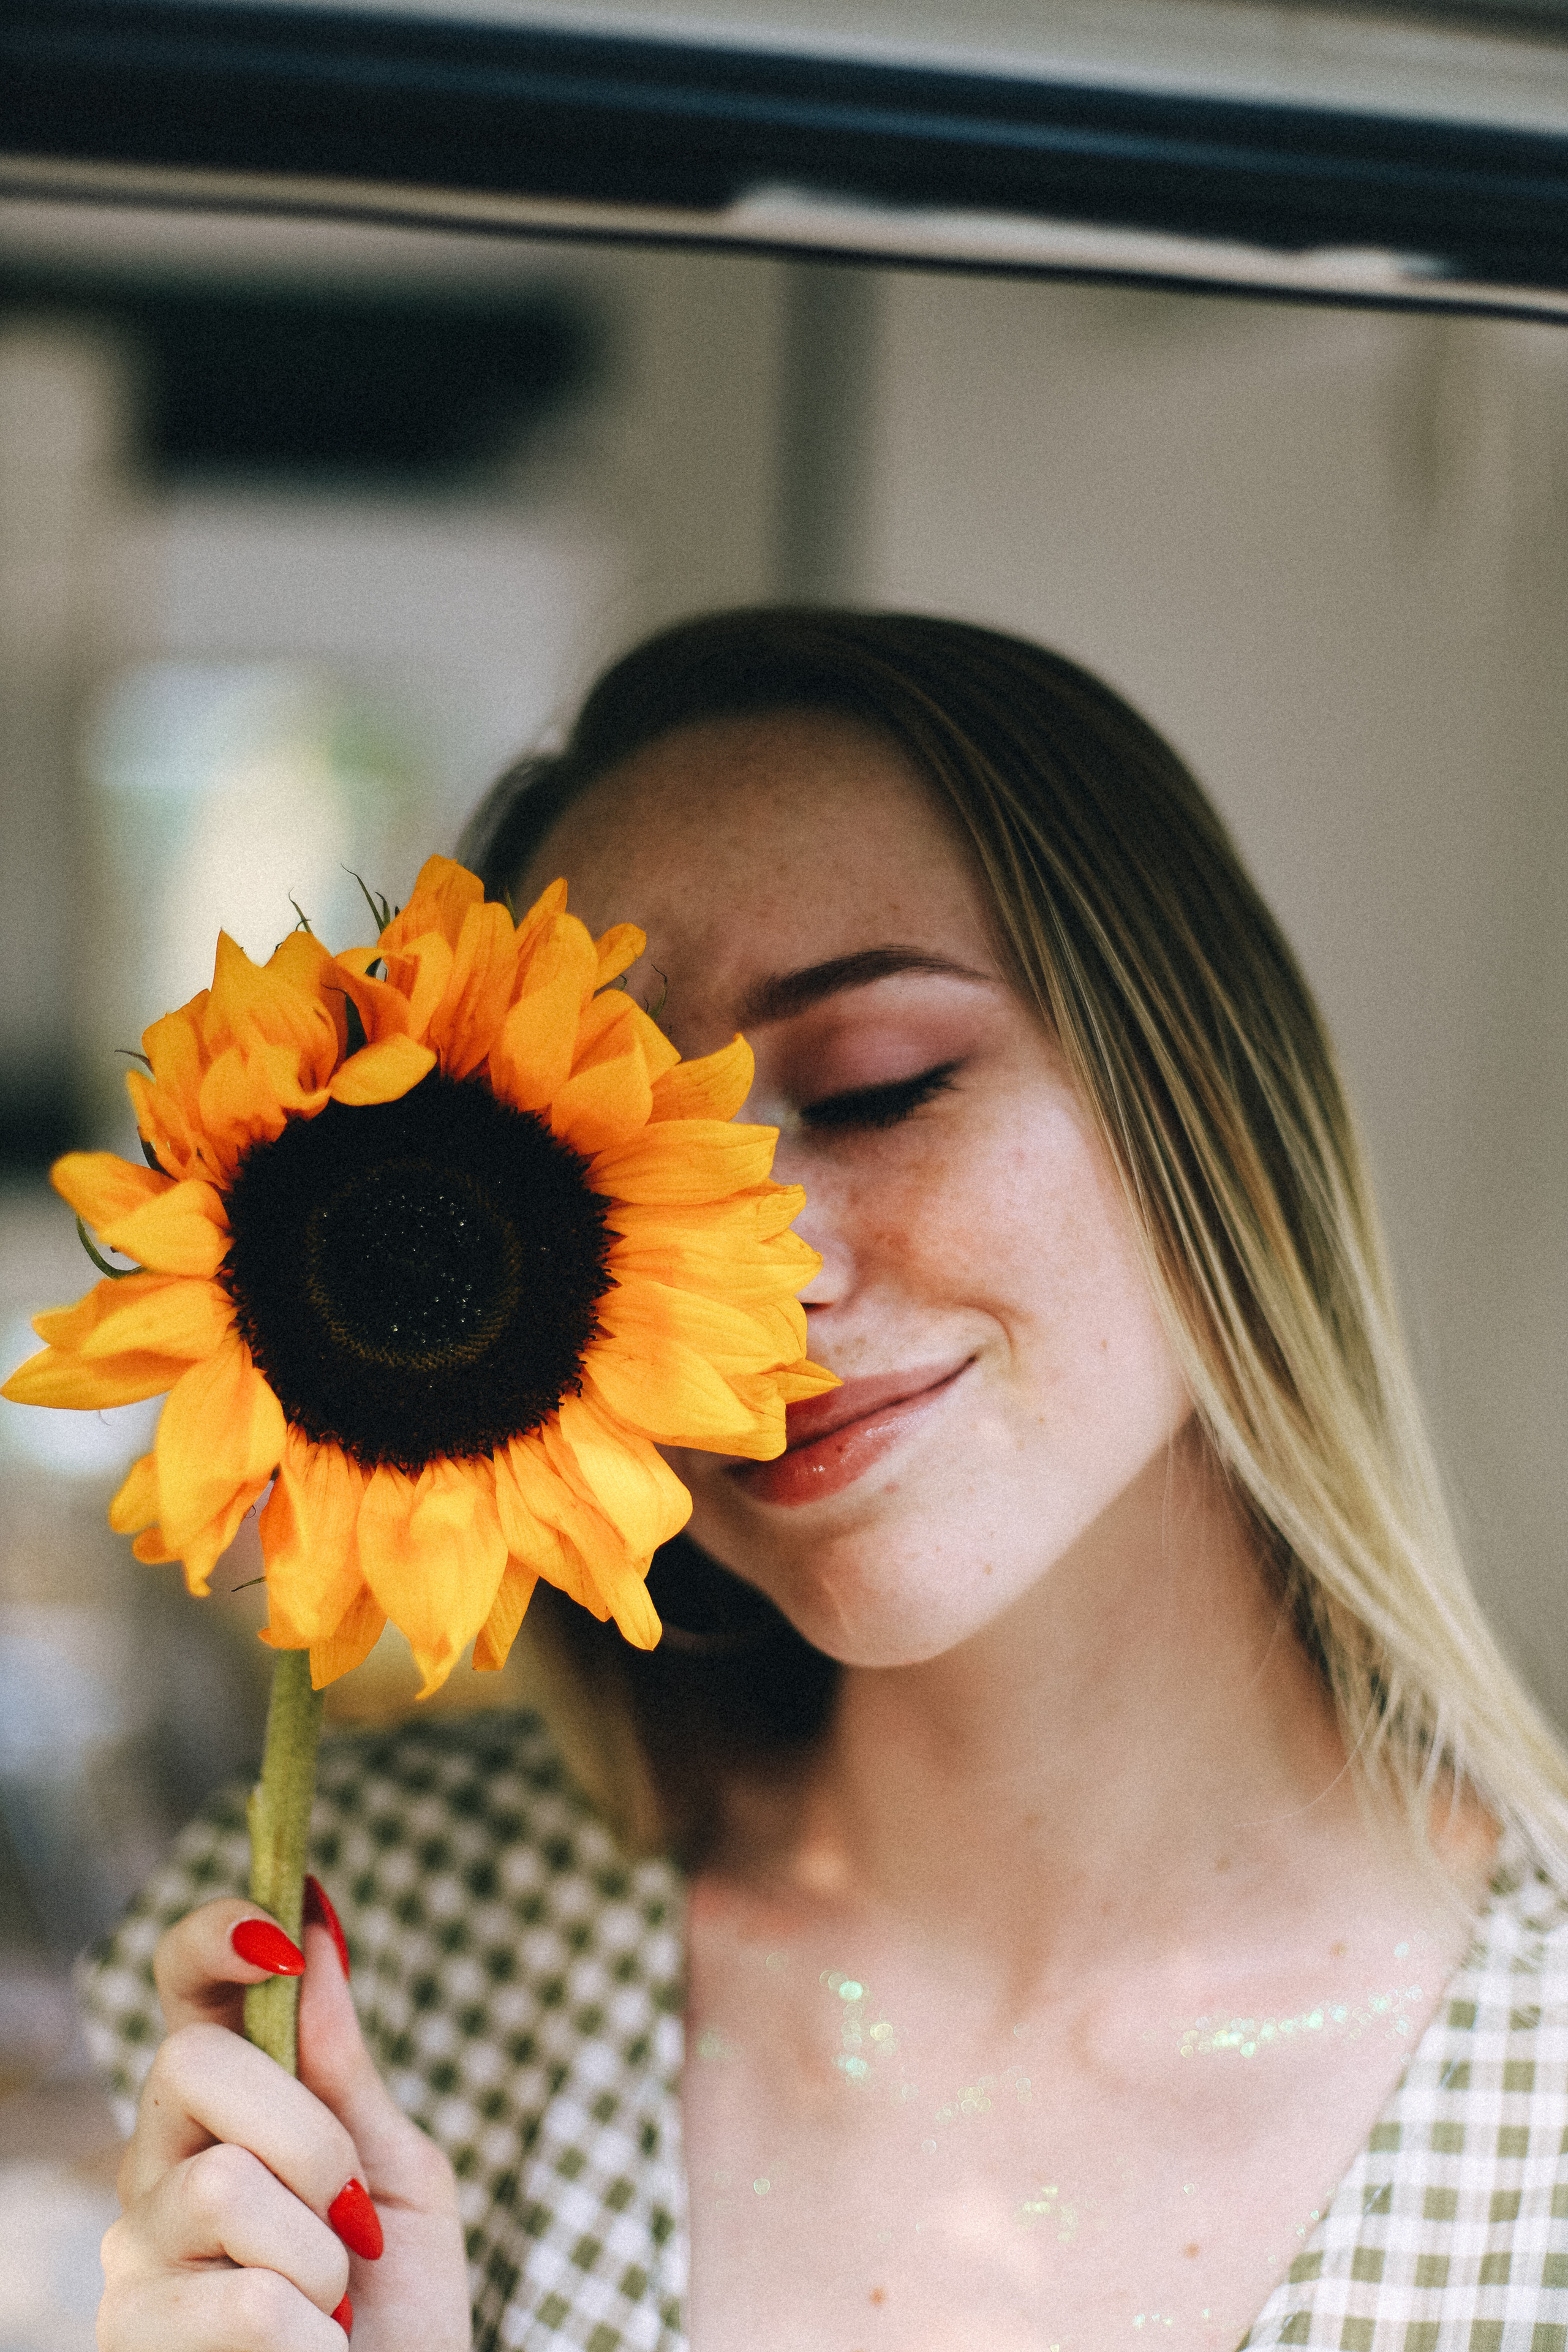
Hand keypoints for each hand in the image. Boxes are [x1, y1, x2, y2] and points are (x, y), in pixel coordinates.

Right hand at [99, 1891, 470, 2348]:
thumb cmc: (400, 2304)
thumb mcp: (398, 2171)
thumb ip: (348, 2067)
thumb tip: (314, 1933)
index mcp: (225, 2105)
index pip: (180, 1987)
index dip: (213, 1937)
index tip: (277, 1932)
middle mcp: (158, 2164)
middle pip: (190, 2064)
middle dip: (306, 2131)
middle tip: (350, 2211)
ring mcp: (135, 2253)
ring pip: (224, 2187)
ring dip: (320, 2254)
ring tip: (331, 2304)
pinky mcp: (134, 2337)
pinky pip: (244, 2301)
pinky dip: (313, 2337)